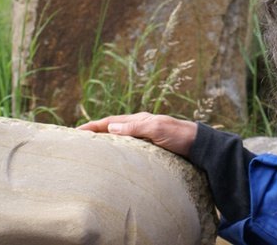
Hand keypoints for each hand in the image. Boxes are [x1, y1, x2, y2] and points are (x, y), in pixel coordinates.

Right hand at [77, 112, 196, 156]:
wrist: (200, 145)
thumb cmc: (180, 136)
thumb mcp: (157, 129)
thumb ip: (135, 128)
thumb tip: (111, 128)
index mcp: (140, 119)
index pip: (110, 122)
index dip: (93, 127)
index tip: (76, 132)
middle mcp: (141, 126)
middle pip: (112, 128)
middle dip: (95, 133)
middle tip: (77, 140)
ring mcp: (146, 136)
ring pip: (119, 137)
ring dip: (104, 141)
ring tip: (90, 149)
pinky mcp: (151, 147)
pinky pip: (128, 147)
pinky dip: (117, 149)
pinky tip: (113, 157)